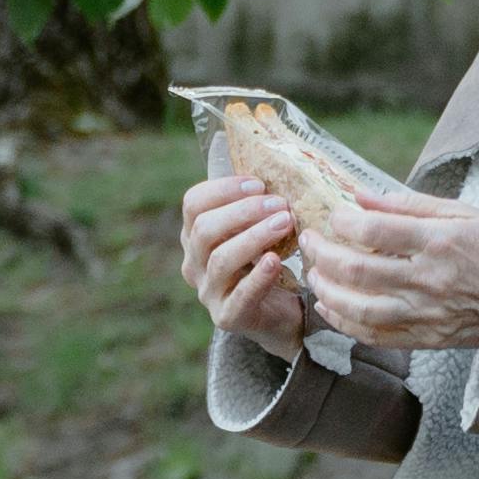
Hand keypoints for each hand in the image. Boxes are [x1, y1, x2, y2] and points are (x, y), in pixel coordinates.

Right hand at [178, 177, 310, 348]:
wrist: (281, 316)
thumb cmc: (269, 264)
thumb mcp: (257, 230)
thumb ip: (256, 204)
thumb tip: (275, 161)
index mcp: (195, 236)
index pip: (193, 204)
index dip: (223, 189)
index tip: (258, 183)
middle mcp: (194, 264)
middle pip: (204, 230)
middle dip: (243, 212)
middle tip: (279, 204)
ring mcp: (208, 293)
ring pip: (221, 260)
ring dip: (255, 237)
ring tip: (285, 224)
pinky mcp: (227, 317)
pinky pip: (240, 295)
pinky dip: (258, 276)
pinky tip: (275, 261)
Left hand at [299, 185, 478, 352]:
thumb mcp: (460, 213)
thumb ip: (407, 205)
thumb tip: (360, 197)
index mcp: (439, 242)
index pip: (375, 232)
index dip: (344, 223)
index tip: (333, 217)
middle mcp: (429, 280)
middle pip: (358, 271)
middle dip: (322, 255)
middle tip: (309, 241)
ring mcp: (425, 314)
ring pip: (359, 308)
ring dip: (326, 291)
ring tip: (313, 274)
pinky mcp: (425, 338)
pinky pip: (374, 335)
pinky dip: (344, 322)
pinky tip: (329, 307)